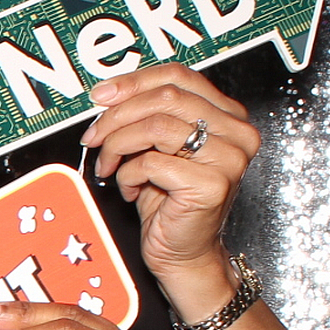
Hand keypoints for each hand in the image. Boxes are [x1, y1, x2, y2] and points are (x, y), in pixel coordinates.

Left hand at [79, 63, 258, 282]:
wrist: (183, 252)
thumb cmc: (168, 201)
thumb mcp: (154, 147)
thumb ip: (144, 115)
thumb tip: (107, 93)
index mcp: (227, 114)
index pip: (179, 76)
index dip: (134, 81)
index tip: (100, 95)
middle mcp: (236, 131)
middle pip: (166, 97)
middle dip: (117, 115)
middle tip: (93, 135)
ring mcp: (229, 158)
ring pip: (155, 126)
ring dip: (118, 146)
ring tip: (110, 166)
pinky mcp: (212, 184)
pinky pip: (152, 163)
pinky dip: (128, 175)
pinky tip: (131, 189)